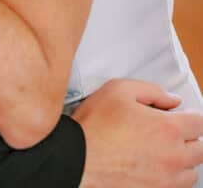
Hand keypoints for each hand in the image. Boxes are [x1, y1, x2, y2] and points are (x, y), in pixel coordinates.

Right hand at [75, 78, 202, 187]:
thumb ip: (151, 90)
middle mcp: (173, 157)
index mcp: (167, 129)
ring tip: (166, 151)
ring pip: (191, 173)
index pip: (200, 123)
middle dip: (191, 138)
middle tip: (174, 132)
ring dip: (184, 160)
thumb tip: (172, 100)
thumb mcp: (119, 90)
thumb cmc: (95, 125)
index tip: (184, 116)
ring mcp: (165, 180)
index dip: (192, 116)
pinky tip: (157, 168)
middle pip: (200, 149)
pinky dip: (172, 178)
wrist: (78, 158)